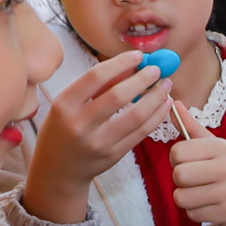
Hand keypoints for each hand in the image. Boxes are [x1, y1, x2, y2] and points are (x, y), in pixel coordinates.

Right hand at [22, 52, 170, 224]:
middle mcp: (80, 124)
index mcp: (65, 105)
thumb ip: (96, 86)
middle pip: (118, 96)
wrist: (59, 169)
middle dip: (143, 79)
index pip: (96, 77)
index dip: (121, 63)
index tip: (139, 55)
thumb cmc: (64, 128)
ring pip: (136, 116)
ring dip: (156, 98)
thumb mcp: (69, 104)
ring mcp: (98, 142)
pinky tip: (164, 104)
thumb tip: (132, 64)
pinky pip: (141, 132)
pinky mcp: (114, 155)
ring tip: (166, 86)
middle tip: (157, 69)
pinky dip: (156, 116)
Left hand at [167, 119, 225, 225]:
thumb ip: (191, 128)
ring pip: (182, 197)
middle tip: (195, 181)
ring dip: (186, 198)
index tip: (190, 163)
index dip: (177, 160)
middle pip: (179, 175)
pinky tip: (209, 206)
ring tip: (201, 194)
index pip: (177, 152)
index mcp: (221, 147)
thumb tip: (174, 103)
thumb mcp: (215, 148)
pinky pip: (192, 214)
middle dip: (181, 181)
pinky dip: (196, 212)